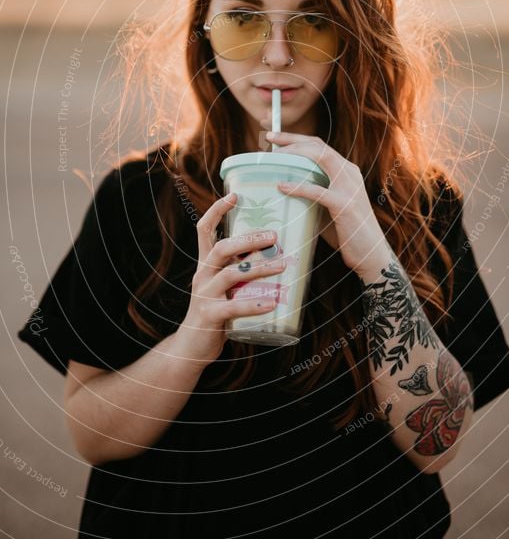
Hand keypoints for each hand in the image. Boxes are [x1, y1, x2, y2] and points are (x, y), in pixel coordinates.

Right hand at [178, 194, 285, 368]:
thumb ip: (240, 270)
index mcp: (205, 264)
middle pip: (222, 247)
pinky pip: (234, 307)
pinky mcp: (210, 316)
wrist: (191, 346)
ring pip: (231, 274)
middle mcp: (202, 275)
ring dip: (260, 268)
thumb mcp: (224, 287)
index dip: (217, 210)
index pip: (205, 229)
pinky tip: (272, 303)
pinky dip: (254, 304)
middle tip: (275, 235)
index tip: (235, 194)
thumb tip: (274, 253)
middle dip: (249, 239)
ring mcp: (204, 295)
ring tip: (284, 266)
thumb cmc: (215, 312)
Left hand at [265, 131, 389, 274]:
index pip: (319, 145)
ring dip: (295, 154)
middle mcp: (349, 173)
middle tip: (269, 138)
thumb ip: (313, 194)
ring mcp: (349, 187)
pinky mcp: (345, 205)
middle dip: (291, 139)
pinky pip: (318, 191)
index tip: (274, 136)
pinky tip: (281, 186)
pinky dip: (298, 187)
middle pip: (318, 145)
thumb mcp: (329, 206)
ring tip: (274, 158)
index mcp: (346, 170)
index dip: (296, 138)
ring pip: (321, 157)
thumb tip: (281, 189)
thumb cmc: (346, 231)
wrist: (371, 254)